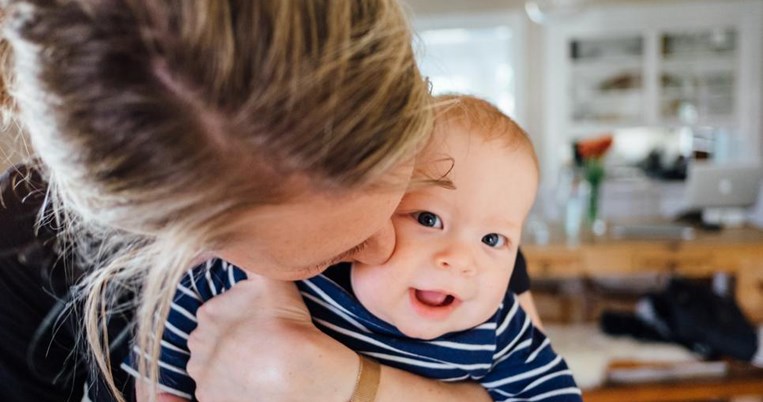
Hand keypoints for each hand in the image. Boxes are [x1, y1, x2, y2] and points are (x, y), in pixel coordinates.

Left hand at [186, 275, 358, 401]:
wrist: (296, 370)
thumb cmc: (286, 323)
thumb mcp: (271, 278)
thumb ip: (252, 258)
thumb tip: (237, 240)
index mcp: (208, 313)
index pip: (216, 314)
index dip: (238, 319)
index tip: (257, 324)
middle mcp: (197, 345)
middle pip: (210, 341)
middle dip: (228, 343)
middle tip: (257, 344)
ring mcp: (202, 375)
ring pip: (211, 368)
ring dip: (226, 366)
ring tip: (255, 366)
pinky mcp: (209, 400)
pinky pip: (211, 394)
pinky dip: (223, 391)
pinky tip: (242, 385)